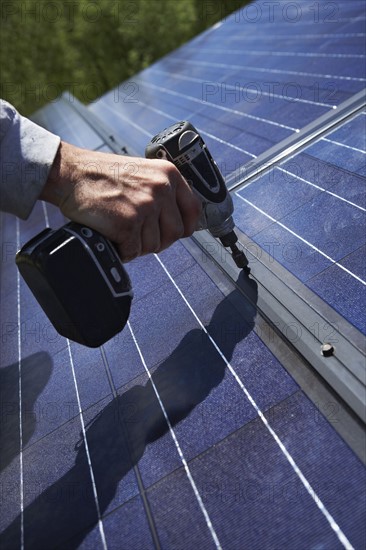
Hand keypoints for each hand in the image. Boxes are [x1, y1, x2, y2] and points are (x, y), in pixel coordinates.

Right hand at [40, 142, 201, 260]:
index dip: (183, 227)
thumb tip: (174, 221)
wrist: (72, 173)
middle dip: (157, 240)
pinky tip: (112, 237)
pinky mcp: (128, 224)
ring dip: (136, 245)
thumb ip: (161, 191)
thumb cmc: (101, 174)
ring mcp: (145, 207)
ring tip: (120, 231)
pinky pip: (133, 252)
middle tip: (138, 235)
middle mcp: (161, 189)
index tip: (172, 232)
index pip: (193, 211)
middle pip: (175, 234)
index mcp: (168, 175)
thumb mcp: (142, 172)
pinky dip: (122, 251)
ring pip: (154, 246)